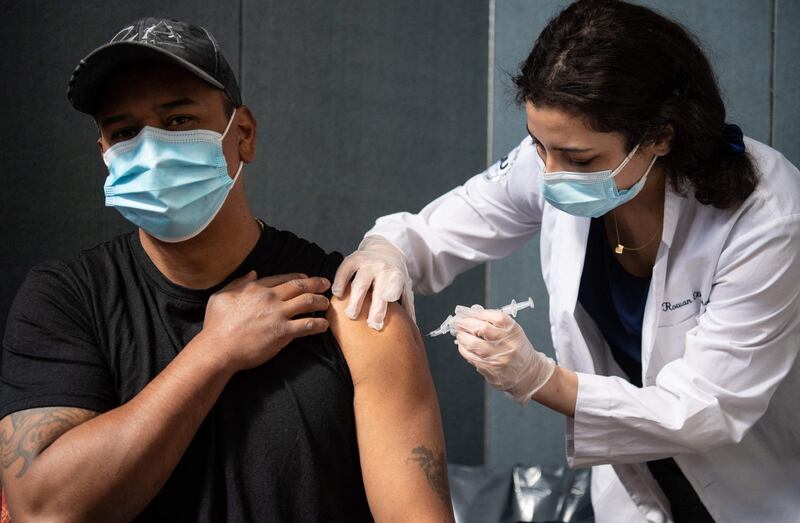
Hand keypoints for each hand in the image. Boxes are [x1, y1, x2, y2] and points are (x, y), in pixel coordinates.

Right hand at [201, 271, 331, 371]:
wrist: (219, 348)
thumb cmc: (216, 325)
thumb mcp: (221, 296)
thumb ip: (238, 283)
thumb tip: (253, 273)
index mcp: (256, 288)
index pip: (283, 278)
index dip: (298, 277)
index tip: (306, 278)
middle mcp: (270, 298)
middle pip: (300, 286)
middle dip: (316, 283)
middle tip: (326, 284)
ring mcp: (279, 314)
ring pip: (308, 301)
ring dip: (321, 301)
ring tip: (327, 304)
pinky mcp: (284, 332)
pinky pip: (307, 325)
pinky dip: (319, 324)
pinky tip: (324, 325)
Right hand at [332, 235, 414, 330]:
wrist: (385, 248)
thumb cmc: (394, 274)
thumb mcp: (405, 286)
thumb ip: (407, 306)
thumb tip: (413, 328)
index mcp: (396, 276)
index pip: (395, 287)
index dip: (392, 295)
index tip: (389, 307)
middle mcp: (382, 269)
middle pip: (378, 290)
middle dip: (375, 308)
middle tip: (372, 325)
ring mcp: (367, 263)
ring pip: (360, 282)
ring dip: (355, 299)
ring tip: (350, 315)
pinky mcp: (353, 259)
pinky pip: (345, 270)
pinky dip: (340, 281)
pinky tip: (337, 294)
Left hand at [450, 305, 555, 404]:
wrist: (529, 373)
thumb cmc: (516, 348)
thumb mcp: (511, 332)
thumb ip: (493, 322)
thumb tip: (470, 313)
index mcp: (513, 330)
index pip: (493, 316)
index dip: (475, 312)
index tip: (464, 311)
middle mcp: (508, 344)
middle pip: (481, 328)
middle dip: (464, 323)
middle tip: (456, 321)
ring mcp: (500, 358)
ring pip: (474, 344)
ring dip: (462, 337)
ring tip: (459, 333)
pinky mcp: (492, 371)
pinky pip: (472, 358)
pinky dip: (464, 350)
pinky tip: (462, 346)